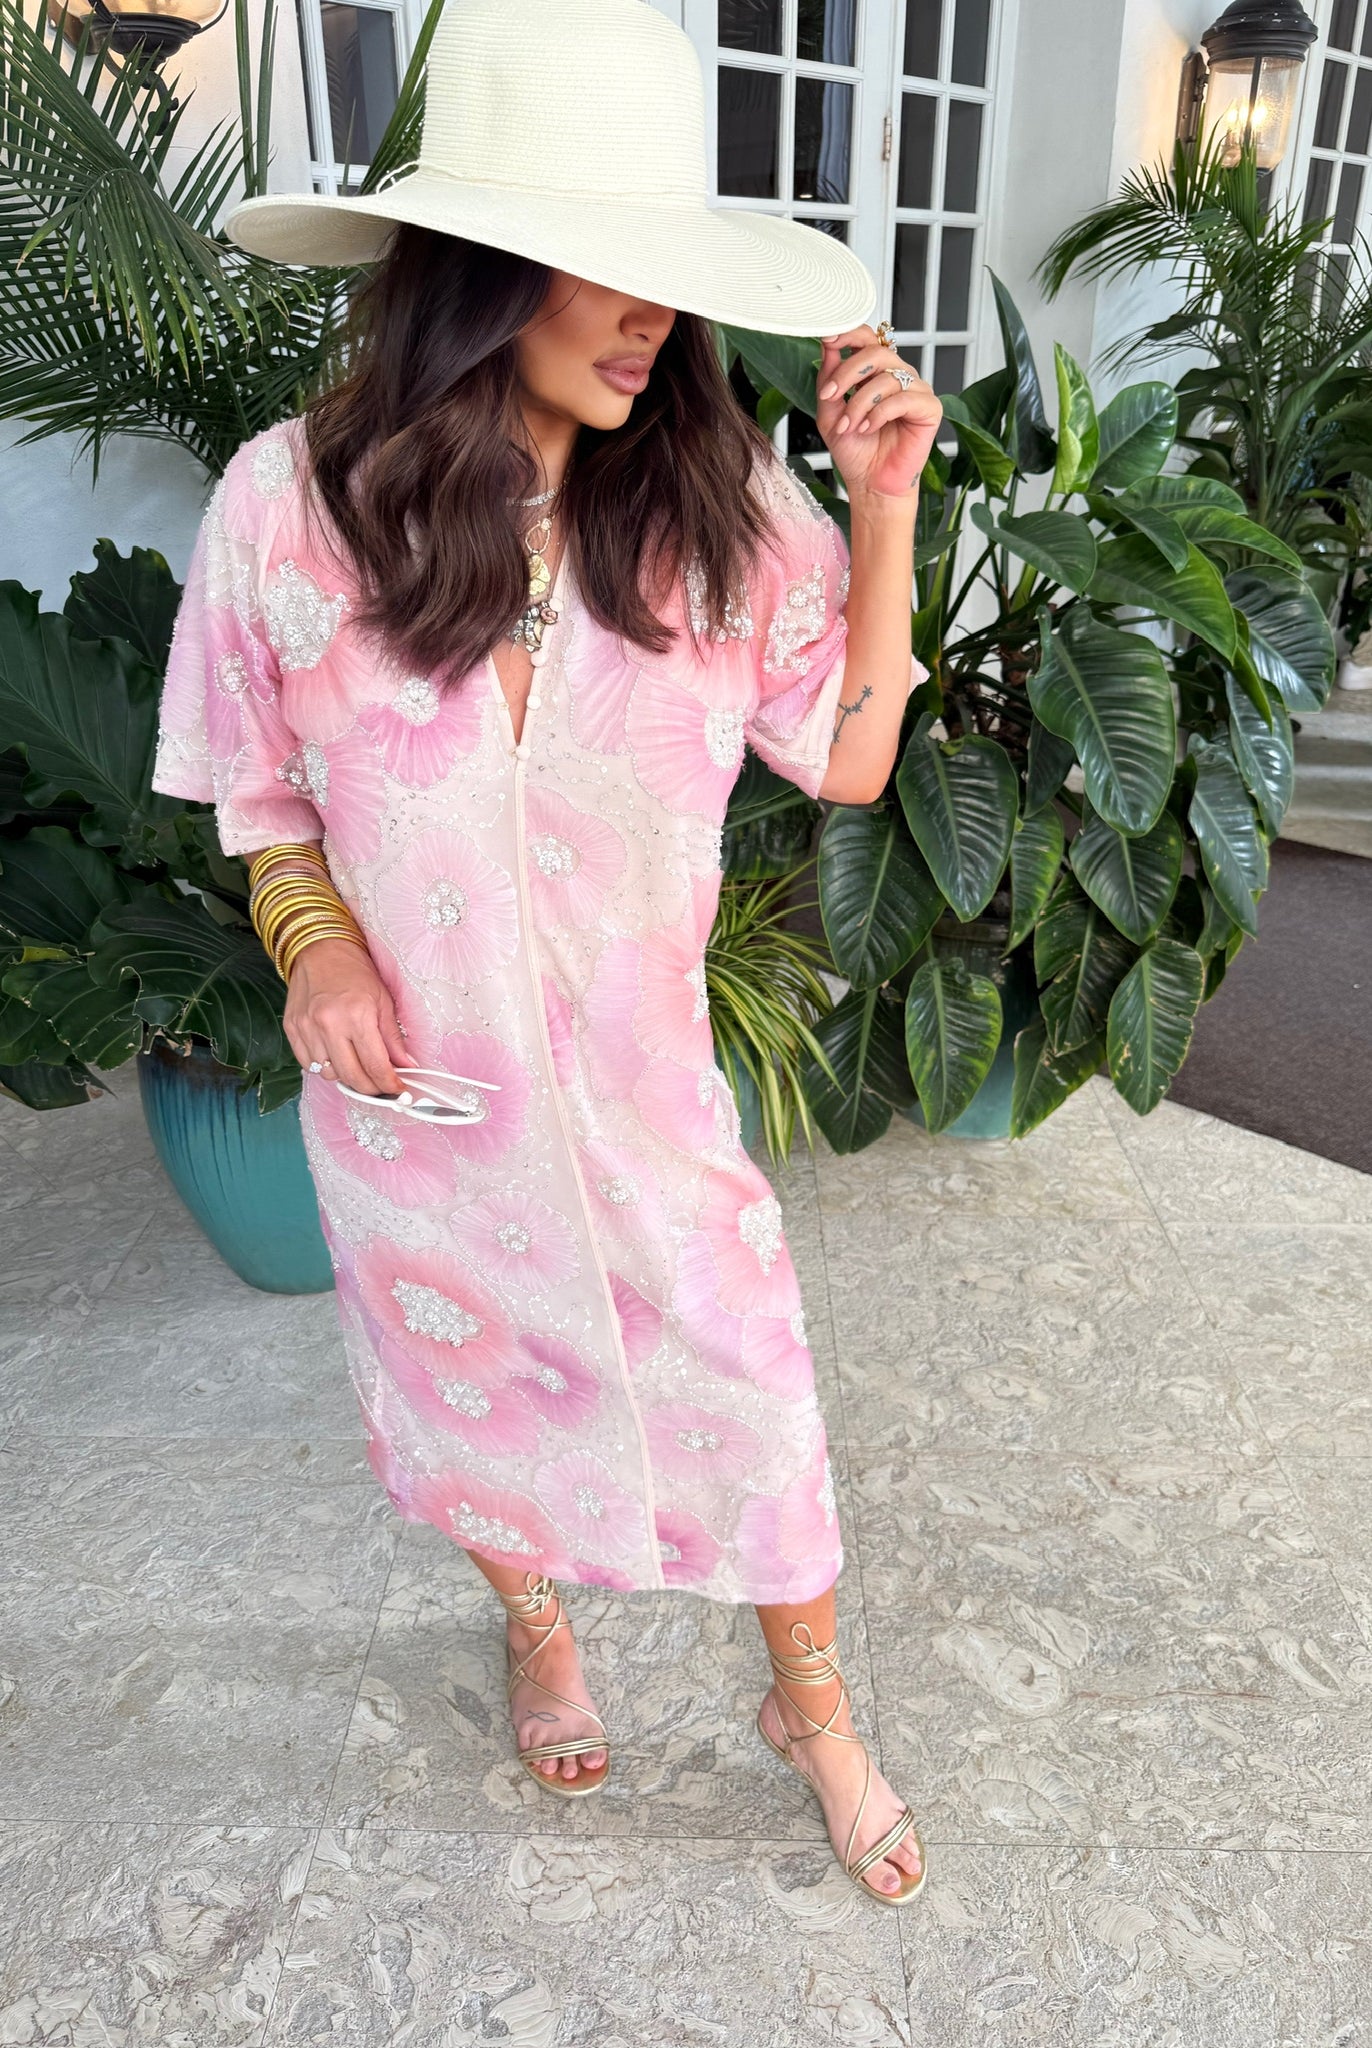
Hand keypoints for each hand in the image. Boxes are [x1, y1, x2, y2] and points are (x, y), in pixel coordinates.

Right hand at [283, 937, 407, 1096]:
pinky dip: (324, 1067)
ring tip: (357, 1063)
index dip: (389, 1084)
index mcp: (357, 1015)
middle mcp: (328, 1024)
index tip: (398, 1090)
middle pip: (351, 1077)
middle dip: (370, 1089)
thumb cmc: (356, 972)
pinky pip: (308, 1064)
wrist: (320, 949)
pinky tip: (336, 1055)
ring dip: (346, 1076)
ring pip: (328, 1074)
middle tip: (381, 1087)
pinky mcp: (292, 1029)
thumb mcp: (384, 1001)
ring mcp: (306, 1028)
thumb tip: (407, 1067)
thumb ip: (394, 1038)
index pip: (375, 1066)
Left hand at [816, 325, 942, 503]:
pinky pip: (903, 399)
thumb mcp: (831, 412)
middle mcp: (899, 376)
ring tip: (849, 426)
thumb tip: (827, 343)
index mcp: (877, 372)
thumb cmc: (855, 450)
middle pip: (876, 352)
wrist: (870, 484)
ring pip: (886, 378)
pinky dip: (879, 414)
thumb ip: (830, 379)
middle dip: (848, 373)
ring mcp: (916, 390)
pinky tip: (868, 429)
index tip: (828, 339)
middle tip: (830, 395)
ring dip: (860, 403)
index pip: (868, 338)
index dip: (849, 334)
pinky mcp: (930, 408)